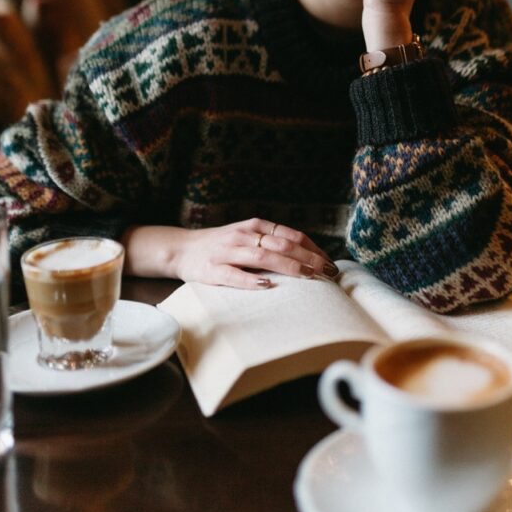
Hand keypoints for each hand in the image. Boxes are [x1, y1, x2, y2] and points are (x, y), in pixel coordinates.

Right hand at [123, 220, 338, 289]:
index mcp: (254, 226)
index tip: (329, 262)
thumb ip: (272, 241)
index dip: (312, 247)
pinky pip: (234, 275)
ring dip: (288, 266)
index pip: (290, 235)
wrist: (182, 249)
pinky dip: (252, 280)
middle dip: (308, 258)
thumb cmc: (222, 245)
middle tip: (328, 271)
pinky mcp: (213, 270)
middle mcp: (243, 236)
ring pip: (262, 257)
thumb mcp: (248, 236)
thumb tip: (307, 255)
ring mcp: (228, 252)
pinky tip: (268, 285)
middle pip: (281, 245)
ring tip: (308, 275)